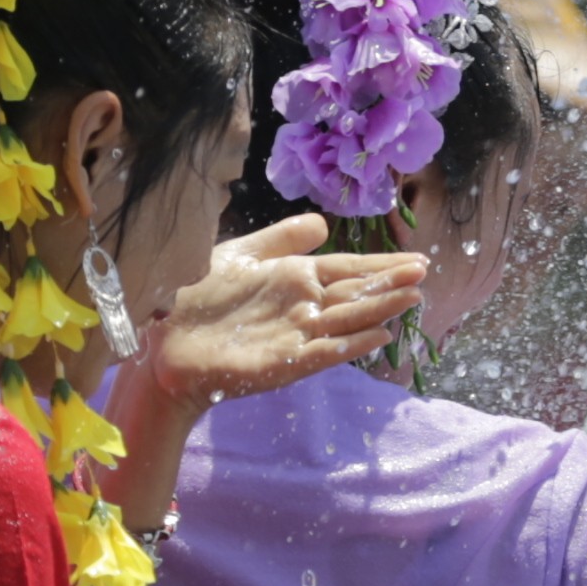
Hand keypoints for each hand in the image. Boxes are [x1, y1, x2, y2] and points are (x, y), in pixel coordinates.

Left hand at [142, 216, 424, 413]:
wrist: (161, 342)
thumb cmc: (194, 297)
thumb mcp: (239, 254)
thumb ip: (281, 239)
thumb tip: (324, 224)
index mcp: (294, 279)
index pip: (348, 269)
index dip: (382, 264)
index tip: (416, 258)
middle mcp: (302, 307)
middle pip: (355, 293)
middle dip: (391, 283)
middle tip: (425, 273)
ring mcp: (295, 335)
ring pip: (347, 320)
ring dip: (380, 310)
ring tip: (413, 298)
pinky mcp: (281, 362)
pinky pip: (322, 352)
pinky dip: (350, 345)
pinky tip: (377, 335)